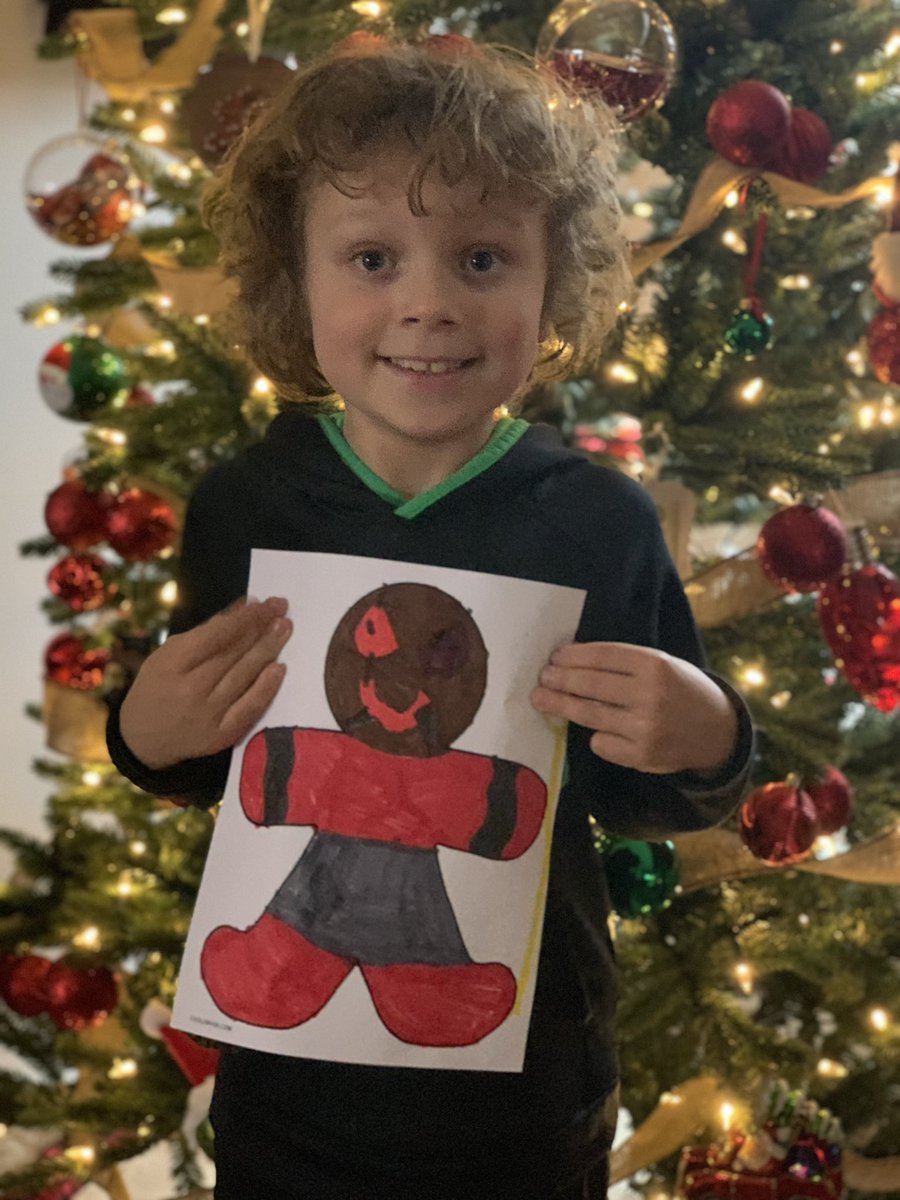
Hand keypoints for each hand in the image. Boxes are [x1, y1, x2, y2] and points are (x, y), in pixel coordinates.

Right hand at [119, 597, 292, 769]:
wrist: (143, 740)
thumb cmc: (156, 689)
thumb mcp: (166, 655)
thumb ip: (203, 634)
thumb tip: (242, 610)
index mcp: (173, 664)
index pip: (216, 635)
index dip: (243, 617)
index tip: (263, 602)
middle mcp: (191, 688)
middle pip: (233, 652)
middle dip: (260, 627)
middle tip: (281, 607)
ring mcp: (209, 714)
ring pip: (244, 675)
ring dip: (268, 648)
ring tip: (284, 628)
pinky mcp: (222, 735)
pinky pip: (250, 707)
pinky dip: (267, 687)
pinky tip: (280, 668)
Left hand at [531, 642, 737, 775]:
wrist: (716, 732)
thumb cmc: (681, 691)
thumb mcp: (662, 665)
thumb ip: (624, 663)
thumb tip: (571, 659)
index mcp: (655, 665)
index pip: (602, 656)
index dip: (573, 656)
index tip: (555, 657)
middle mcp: (649, 695)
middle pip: (590, 685)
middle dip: (560, 680)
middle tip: (541, 678)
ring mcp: (644, 728)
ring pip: (589, 714)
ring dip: (561, 705)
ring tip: (542, 699)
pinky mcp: (641, 755)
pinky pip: (602, 743)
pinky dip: (595, 735)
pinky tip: (596, 729)